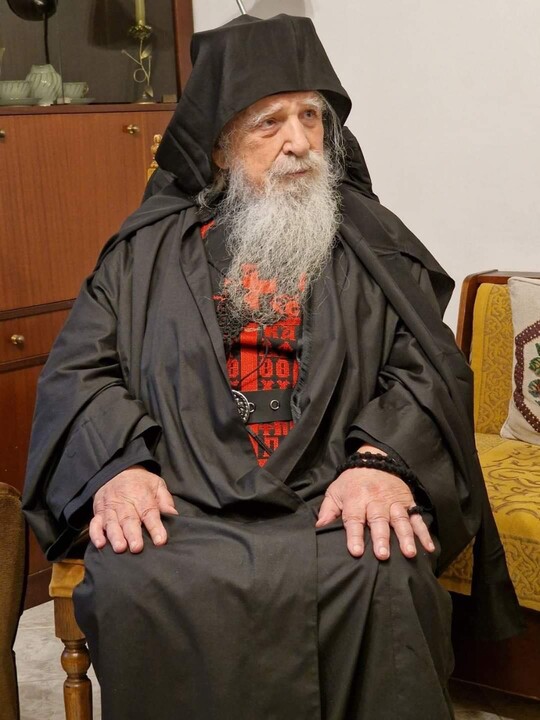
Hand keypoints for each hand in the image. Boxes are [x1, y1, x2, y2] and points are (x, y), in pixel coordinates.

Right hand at [90, 465, 178, 553]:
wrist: (118, 470)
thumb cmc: (141, 482)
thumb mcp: (157, 484)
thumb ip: (165, 500)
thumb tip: (173, 515)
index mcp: (141, 496)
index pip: (149, 512)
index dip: (155, 527)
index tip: (160, 540)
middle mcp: (124, 502)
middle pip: (129, 519)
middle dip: (132, 534)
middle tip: (136, 547)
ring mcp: (110, 507)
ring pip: (111, 523)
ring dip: (115, 536)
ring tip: (120, 548)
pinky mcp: (99, 512)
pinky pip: (94, 523)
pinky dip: (95, 534)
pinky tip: (100, 544)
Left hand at [315, 466, 434, 560]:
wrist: (374, 460)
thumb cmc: (352, 481)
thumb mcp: (336, 491)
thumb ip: (328, 511)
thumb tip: (319, 529)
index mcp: (356, 499)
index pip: (354, 518)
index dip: (354, 535)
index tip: (355, 551)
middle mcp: (376, 500)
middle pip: (379, 520)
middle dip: (381, 538)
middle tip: (382, 555)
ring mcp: (394, 502)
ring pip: (400, 519)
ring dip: (405, 537)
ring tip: (409, 553)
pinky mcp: (408, 502)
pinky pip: (417, 518)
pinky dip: (424, 533)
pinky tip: (428, 547)